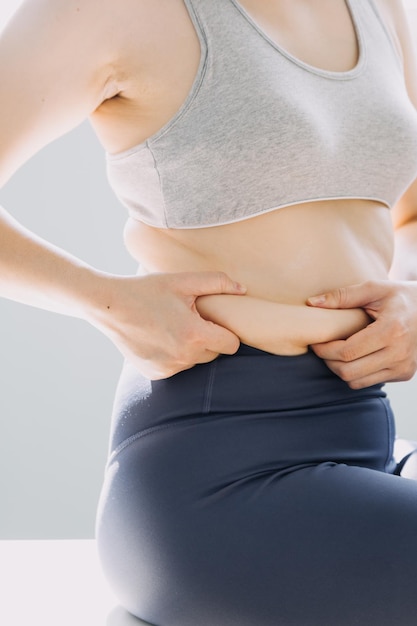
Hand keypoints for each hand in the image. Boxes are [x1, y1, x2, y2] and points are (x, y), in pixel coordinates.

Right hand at [88, 271, 245, 378]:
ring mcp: (169, 368)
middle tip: (190, 319)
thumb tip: (243, 290)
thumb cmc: (148, 289)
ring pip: (195, 361)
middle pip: (214, 353)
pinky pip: (177, 367)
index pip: (231, 344)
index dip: (226, 331)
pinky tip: (160, 339)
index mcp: (195, 335)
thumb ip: (217, 282)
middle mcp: (184, 357)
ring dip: (191, 348)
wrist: (110, 306)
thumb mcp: (183, 281)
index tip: (214, 320)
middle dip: (208, 338)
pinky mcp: (156, 374)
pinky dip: (174, 356)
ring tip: (172, 327)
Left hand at [307, 280, 416, 387]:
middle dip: (328, 362)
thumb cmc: (399, 296)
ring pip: (356, 381)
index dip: (325, 350)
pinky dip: (355, 373)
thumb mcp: (373, 288)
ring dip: (340, 369)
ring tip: (335, 352)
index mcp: (392, 330)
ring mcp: (403, 367)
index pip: (347, 352)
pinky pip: (368, 382)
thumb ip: (342, 296)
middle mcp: (399, 353)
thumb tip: (311, 303)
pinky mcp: (404, 374)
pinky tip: (354, 357)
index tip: (316, 342)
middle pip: (348, 371)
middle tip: (322, 348)